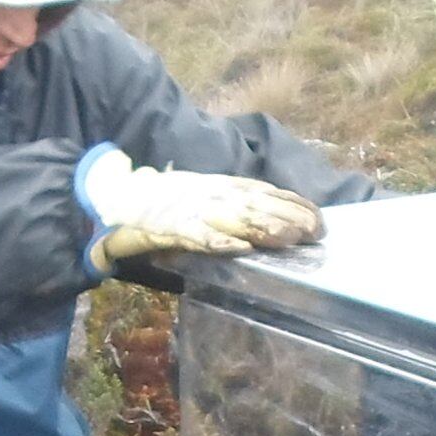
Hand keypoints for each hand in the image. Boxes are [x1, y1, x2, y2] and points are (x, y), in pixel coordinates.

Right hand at [84, 164, 327, 272]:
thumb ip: (230, 204)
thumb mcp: (203, 194)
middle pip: (257, 205)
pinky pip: (198, 236)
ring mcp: (192, 209)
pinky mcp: (172, 227)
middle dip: (289, 216)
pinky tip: (241, 250)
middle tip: (318, 231)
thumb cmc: (162, 201)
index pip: (262, 191)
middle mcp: (211, 194)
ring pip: (235, 219)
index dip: (292, 202)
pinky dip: (219, 242)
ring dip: (264, 229)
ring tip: (292, 238)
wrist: (116, 194)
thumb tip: (267, 221)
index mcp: (219, 185)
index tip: (319, 215)